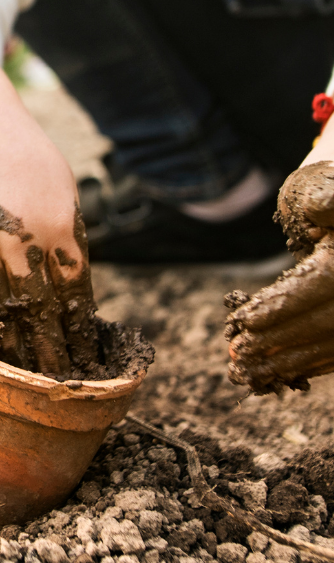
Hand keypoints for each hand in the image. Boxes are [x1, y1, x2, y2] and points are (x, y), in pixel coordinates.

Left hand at [226, 143, 333, 392]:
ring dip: (291, 362)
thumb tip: (318, 209)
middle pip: (326, 323)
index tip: (242, 321)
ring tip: (248, 373)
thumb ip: (325, 199)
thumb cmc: (327, 196)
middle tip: (237, 355)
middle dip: (280, 342)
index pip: (319, 286)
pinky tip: (279, 373)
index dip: (282, 307)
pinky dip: (310, 364)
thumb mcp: (323, 189)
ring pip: (333, 345)